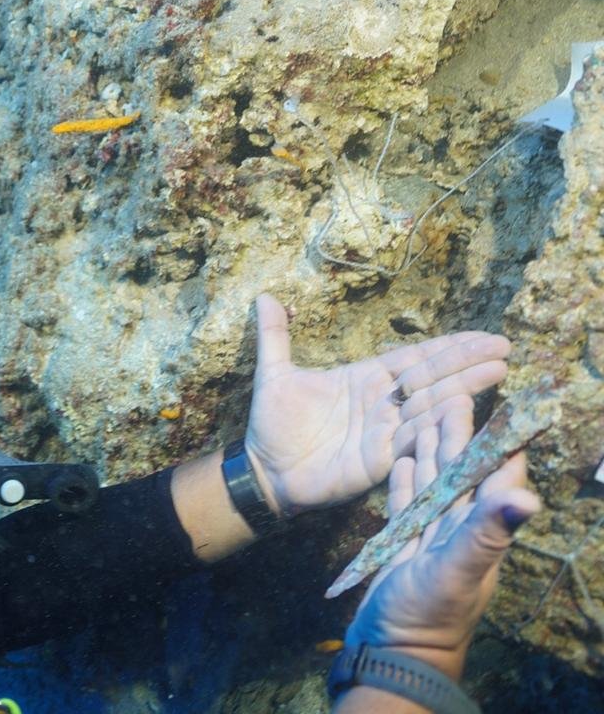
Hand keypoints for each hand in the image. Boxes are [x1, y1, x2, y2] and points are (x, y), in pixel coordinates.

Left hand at [244, 294, 510, 514]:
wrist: (263, 470)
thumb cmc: (272, 424)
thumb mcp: (274, 374)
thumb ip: (274, 336)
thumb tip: (264, 296)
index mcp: (365, 379)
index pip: (413, 358)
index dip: (447, 347)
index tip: (482, 335)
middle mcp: (382, 404)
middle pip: (430, 379)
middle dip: (466, 363)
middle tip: (503, 348)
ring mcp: (384, 432)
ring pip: (428, 407)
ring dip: (462, 391)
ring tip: (496, 373)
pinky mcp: (379, 461)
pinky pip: (413, 441)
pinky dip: (436, 428)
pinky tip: (464, 413)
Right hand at [344, 431, 539, 679]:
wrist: (389, 652)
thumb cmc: (426, 616)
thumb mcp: (456, 571)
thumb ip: (486, 533)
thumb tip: (527, 497)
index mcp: (480, 532)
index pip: (497, 477)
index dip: (499, 442)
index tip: (501, 407)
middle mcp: (459, 530)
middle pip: (463, 473)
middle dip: (459, 437)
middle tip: (453, 398)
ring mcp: (431, 537)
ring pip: (434, 483)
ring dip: (430, 451)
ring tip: (426, 418)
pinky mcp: (403, 545)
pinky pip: (406, 504)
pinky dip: (404, 480)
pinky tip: (399, 461)